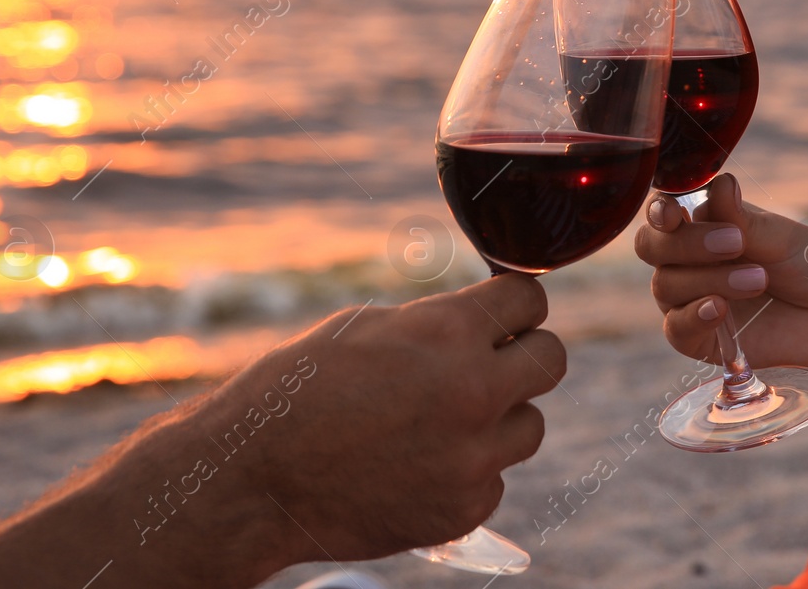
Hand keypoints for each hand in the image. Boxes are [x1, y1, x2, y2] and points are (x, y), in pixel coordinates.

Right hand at [205, 274, 564, 562]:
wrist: (255, 478)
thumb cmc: (301, 389)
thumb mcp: (371, 327)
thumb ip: (440, 323)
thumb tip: (488, 319)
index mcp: (449, 334)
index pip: (532, 298)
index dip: (515, 303)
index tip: (504, 311)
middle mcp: (473, 393)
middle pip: (552, 359)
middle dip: (524, 353)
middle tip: (492, 360)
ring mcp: (472, 458)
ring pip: (530, 425)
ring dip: (499, 417)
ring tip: (442, 418)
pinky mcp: (464, 509)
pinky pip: (494, 477)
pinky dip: (468, 470)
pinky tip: (419, 463)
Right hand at [635, 174, 807, 378]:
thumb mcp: (782, 237)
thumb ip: (743, 219)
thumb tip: (719, 182)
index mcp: (703, 223)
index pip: (661, 212)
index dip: (658, 211)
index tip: (674, 214)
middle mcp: (687, 259)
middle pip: (651, 246)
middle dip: (685, 243)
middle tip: (735, 244)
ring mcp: (689, 299)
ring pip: (666, 284)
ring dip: (710, 278)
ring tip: (758, 279)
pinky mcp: (698, 338)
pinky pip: (676, 327)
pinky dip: (693, 315)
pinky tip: (719, 308)